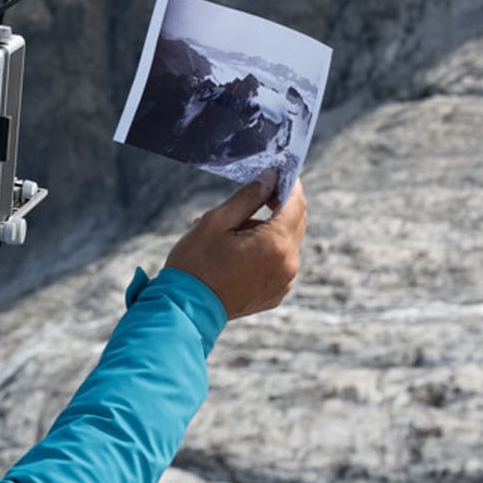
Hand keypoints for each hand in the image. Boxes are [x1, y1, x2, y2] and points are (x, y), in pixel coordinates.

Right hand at [163, 174, 305, 322]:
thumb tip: (270, 178)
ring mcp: (284, 282)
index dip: (288, 184)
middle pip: (296, 222)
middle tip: (250, 199)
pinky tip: (238, 256)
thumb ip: (248, 196)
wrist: (186, 309)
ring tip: (233, 235)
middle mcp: (287, 264)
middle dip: (277, 206)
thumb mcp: (217, 221)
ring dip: (269, 231)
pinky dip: (266, 253)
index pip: (295, 203)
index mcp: (275, 244)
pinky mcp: (276, 293)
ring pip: (286, 243)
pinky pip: (280, 263)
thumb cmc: (196, 263)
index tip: (276, 173)